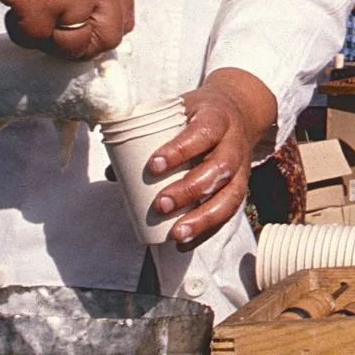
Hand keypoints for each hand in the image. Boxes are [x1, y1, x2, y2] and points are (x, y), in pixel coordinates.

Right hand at [0, 0, 133, 59]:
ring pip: (73, 47)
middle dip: (81, 48)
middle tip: (55, 37)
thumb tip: (90, 28)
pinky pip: (36, 40)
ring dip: (49, 41)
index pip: (124, 18)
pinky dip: (20, 32)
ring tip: (31, 16)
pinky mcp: (42, 6)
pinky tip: (14, 9)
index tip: (82, 36)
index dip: (102, 34)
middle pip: (108, 39)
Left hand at [147, 68, 275, 244]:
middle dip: (190, 190)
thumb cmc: (198, 116)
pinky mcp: (241, 187)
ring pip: (230, 195)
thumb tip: (112, 172)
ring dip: (203, 217)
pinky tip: (185, 243)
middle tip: (161, 204)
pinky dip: (207, 230)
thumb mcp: (177, 113)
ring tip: (177, 233)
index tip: (153, 166)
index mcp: (217, 118)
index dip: (181, 149)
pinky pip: (229, 211)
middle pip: (220, 168)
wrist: (238, 111)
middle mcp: (234, 143)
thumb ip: (147, 138)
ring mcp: (241, 167)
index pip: (204, 132)